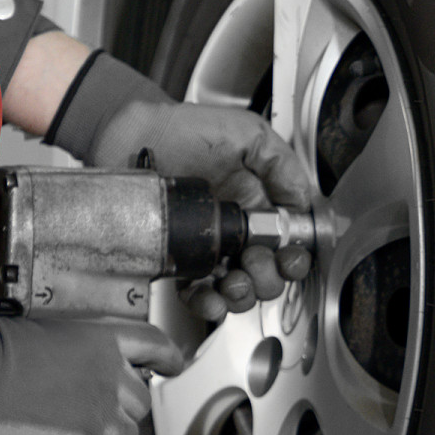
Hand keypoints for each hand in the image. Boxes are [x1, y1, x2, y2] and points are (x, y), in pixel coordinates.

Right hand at [0, 283, 182, 434]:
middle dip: (119, 414)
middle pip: (139, 406)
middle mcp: (110, 378)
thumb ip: (78, 355)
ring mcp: (99, 414)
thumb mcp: (47, 334)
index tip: (171, 367)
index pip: (155, 348)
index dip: (168, 360)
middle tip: (87, 417)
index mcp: (103, 342)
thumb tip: (83, 380)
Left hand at [48, 53, 312, 320]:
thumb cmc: (184, 131)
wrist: (131, 137)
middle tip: (254, 258)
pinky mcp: (180, 262)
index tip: (288, 255)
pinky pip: (198, 295)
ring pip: (238, 292)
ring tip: (234, 280)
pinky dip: (208, 304)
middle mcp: (236, 236)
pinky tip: (211, 297)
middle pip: (267, 277)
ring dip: (243, 295)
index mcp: (257, 210)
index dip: (293, 259)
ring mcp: (208, 252)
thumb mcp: (247, 134)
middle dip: (267, 277)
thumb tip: (302, 201)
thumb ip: (281, 164)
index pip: (287, 248)